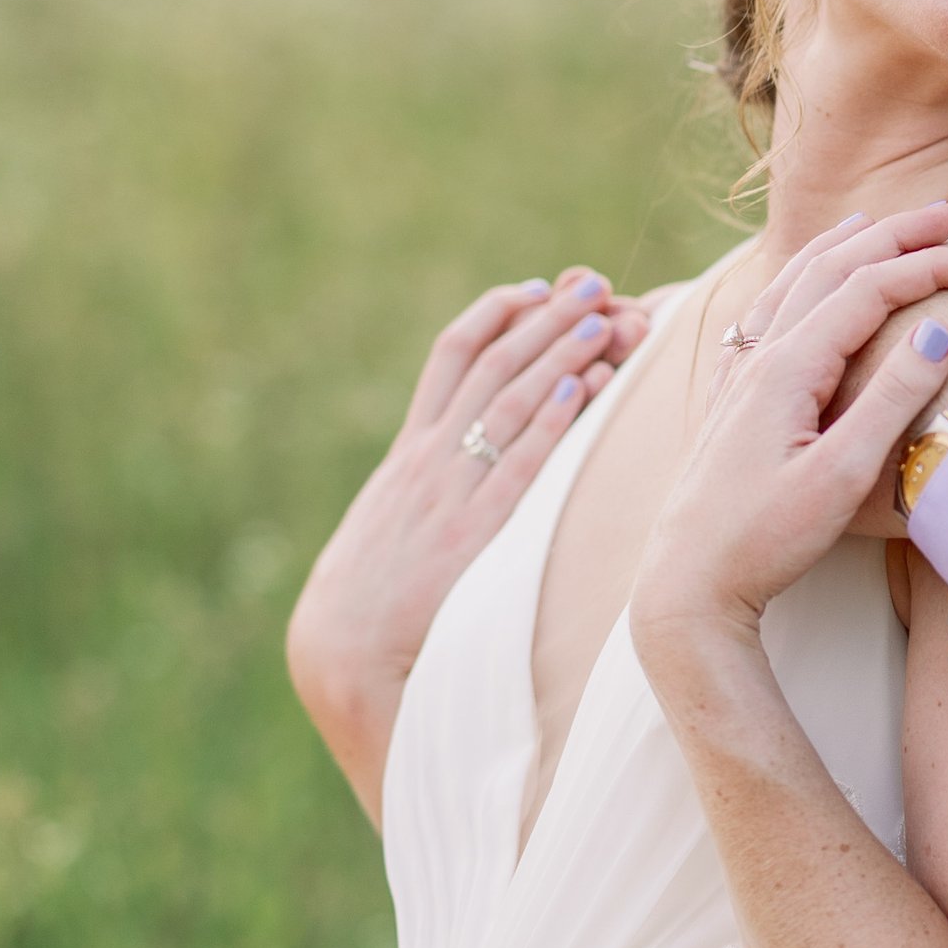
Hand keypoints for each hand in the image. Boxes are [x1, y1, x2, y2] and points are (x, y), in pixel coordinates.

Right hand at [286, 267, 648, 816]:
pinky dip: (550, 421)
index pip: (449, 360)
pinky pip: (517, 465)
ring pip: (506, 403)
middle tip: (592, 282)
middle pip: (488, 367)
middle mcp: (427, 463)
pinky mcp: (472, 535)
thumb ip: (425, 501)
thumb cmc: (372, 615)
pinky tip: (583, 388)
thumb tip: (461, 476)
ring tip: (604, 316)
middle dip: (543, 319)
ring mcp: (448, 495)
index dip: (495, 317)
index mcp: (406, 459)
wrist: (344, 665)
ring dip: (558, 354)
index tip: (536, 287)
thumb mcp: (390, 540)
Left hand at [632, 212, 947, 659]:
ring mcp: (735, 377)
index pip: (869, 289)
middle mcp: (756, 359)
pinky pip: (761, 315)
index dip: (931, 268)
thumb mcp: (841, 477)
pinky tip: (791, 286)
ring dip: (839, 246)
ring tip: (872, 220)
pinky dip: (793, 280)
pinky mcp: (725, 401)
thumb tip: (938, 333)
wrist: (688, 586)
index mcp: (787, 368)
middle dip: (893, 235)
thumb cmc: (766, 541)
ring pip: (789, 284)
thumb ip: (891, 401)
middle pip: (830, 269)